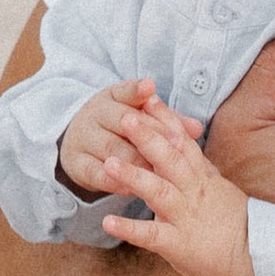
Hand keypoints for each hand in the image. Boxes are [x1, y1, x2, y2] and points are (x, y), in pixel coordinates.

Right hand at [58, 77, 194, 196]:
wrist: (81, 145)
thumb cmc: (121, 130)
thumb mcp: (140, 118)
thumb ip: (169, 121)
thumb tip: (197, 128)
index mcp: (112, 97)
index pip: (125, 91)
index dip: (138, 90)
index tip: (151, 87)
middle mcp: (95, 114)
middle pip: (122, 121)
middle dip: (150, 133)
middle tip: (174, 145)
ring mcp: (84, 138)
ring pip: (111, 148)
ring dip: (135, 161)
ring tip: (157, 171)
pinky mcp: (77, 163)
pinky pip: (94, 172)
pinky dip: (113, 181)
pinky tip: (130, 189)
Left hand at [97, 106, 254, 275]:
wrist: (257, 258)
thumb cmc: (236, 225)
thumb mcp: (221, 189)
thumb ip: (201, 167)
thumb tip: (190, 142)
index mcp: (203, 179)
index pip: (183, 142)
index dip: (166, 120)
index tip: (148, 99)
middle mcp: (194, 193)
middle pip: (171, 160)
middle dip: (148, 138)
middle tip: (126, 119)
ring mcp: (186, 218)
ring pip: (159, 192)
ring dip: (134, 176)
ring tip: (110, 163)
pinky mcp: (179, 245)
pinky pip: (152, 235)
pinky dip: (130, 229)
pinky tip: (108, 222)